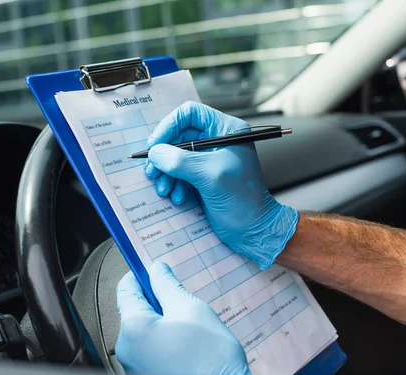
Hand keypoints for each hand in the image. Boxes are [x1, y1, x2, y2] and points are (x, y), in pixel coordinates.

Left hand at [115, 261, 252, 374]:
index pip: (126, 289)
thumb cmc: (210, 360)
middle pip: (135, 310)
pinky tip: (187, 344)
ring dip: (163, 321)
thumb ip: (167, 285)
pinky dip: (166, 340)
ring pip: (144, 330)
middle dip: (156, 300)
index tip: (154, 269)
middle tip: (181, 300)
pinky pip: (151, 349)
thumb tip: (156, 269)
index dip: (141, 274)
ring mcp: (135, 368)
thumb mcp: (190, 308)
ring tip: (189, 327)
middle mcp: (127, 351)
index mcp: (133, 329)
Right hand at [145, 101, 297, 268]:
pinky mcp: (202, 176)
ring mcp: (208, 159)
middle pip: (178, 136)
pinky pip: (179, 172)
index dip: (169, 126)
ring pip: (175, 155)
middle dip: (163, 155)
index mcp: (225, 130)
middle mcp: (216, 140)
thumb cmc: (242, 199)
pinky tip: (177, 197)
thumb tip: (155, 153)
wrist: (253, 229)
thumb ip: (180, 161)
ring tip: (164, 189)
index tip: (155, 145)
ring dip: (165, 172)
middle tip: (152, 171)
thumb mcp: (210, 175)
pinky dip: (173, 184)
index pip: (189, 114)